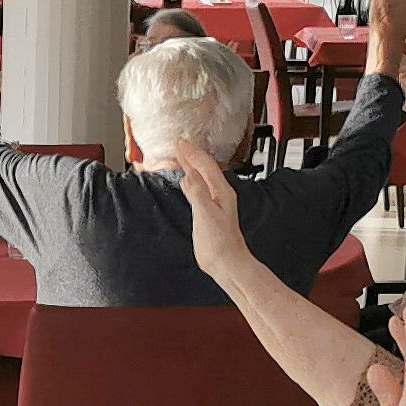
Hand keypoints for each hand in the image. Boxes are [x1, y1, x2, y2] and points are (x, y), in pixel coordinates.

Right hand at [171, 138, 248, 276]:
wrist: (227, 263)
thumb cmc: (220, 243)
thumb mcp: (206, 215)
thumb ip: (197, 193)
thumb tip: (188, 175)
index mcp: (221, 192)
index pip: (205, 165)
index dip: (192, 153)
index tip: (180, 143)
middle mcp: (220, 194)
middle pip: (205, 168)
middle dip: (191, 154)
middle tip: (178, 144)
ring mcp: (215, 203)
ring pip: (202, 177)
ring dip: (191, 165)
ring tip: (181, 156)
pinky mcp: (209, 212)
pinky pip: (199, 188)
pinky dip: (190, 179)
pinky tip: (186, 180)